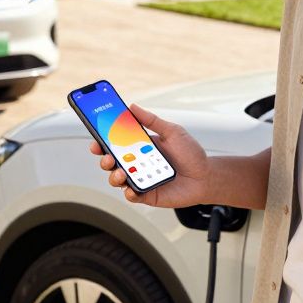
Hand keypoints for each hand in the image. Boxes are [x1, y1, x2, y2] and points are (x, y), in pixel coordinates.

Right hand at [91, 104, 212, 207]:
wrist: (206, 177)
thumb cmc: (191, 154)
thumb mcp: (172, 132)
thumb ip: (152, 120)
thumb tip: (132, 107)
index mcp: (140, 146)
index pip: (116, 143)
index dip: (102, 141)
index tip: (96, 138)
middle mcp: (137, 163)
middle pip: (111, 162)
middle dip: (104, 159)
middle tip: (107, 157)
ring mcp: (140, 179)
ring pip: (117, 179)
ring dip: (114, 176)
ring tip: (122, 173)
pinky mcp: (146, 194)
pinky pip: (132, 195)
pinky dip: (129, 192)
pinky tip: (132, 188)